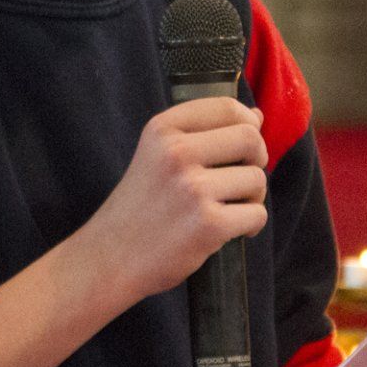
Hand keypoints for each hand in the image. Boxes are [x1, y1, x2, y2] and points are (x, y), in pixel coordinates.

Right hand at [82, 98, 268, 301]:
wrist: (109, 259)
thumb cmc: (139, 207)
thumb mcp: (156, 155)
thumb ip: (203, 134)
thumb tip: (257, 117)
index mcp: (162, 129)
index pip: (227, 107)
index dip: (248, 124)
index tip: (243, 146)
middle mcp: (177, 153)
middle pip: (249, 138)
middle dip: (257, 158)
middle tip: (242, 179)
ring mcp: (193, 189)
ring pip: (257, 178)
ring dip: (253, 197)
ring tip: (231, 209)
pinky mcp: (208, 225)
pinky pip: (257, 214)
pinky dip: (252, 225)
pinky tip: (231, 231)